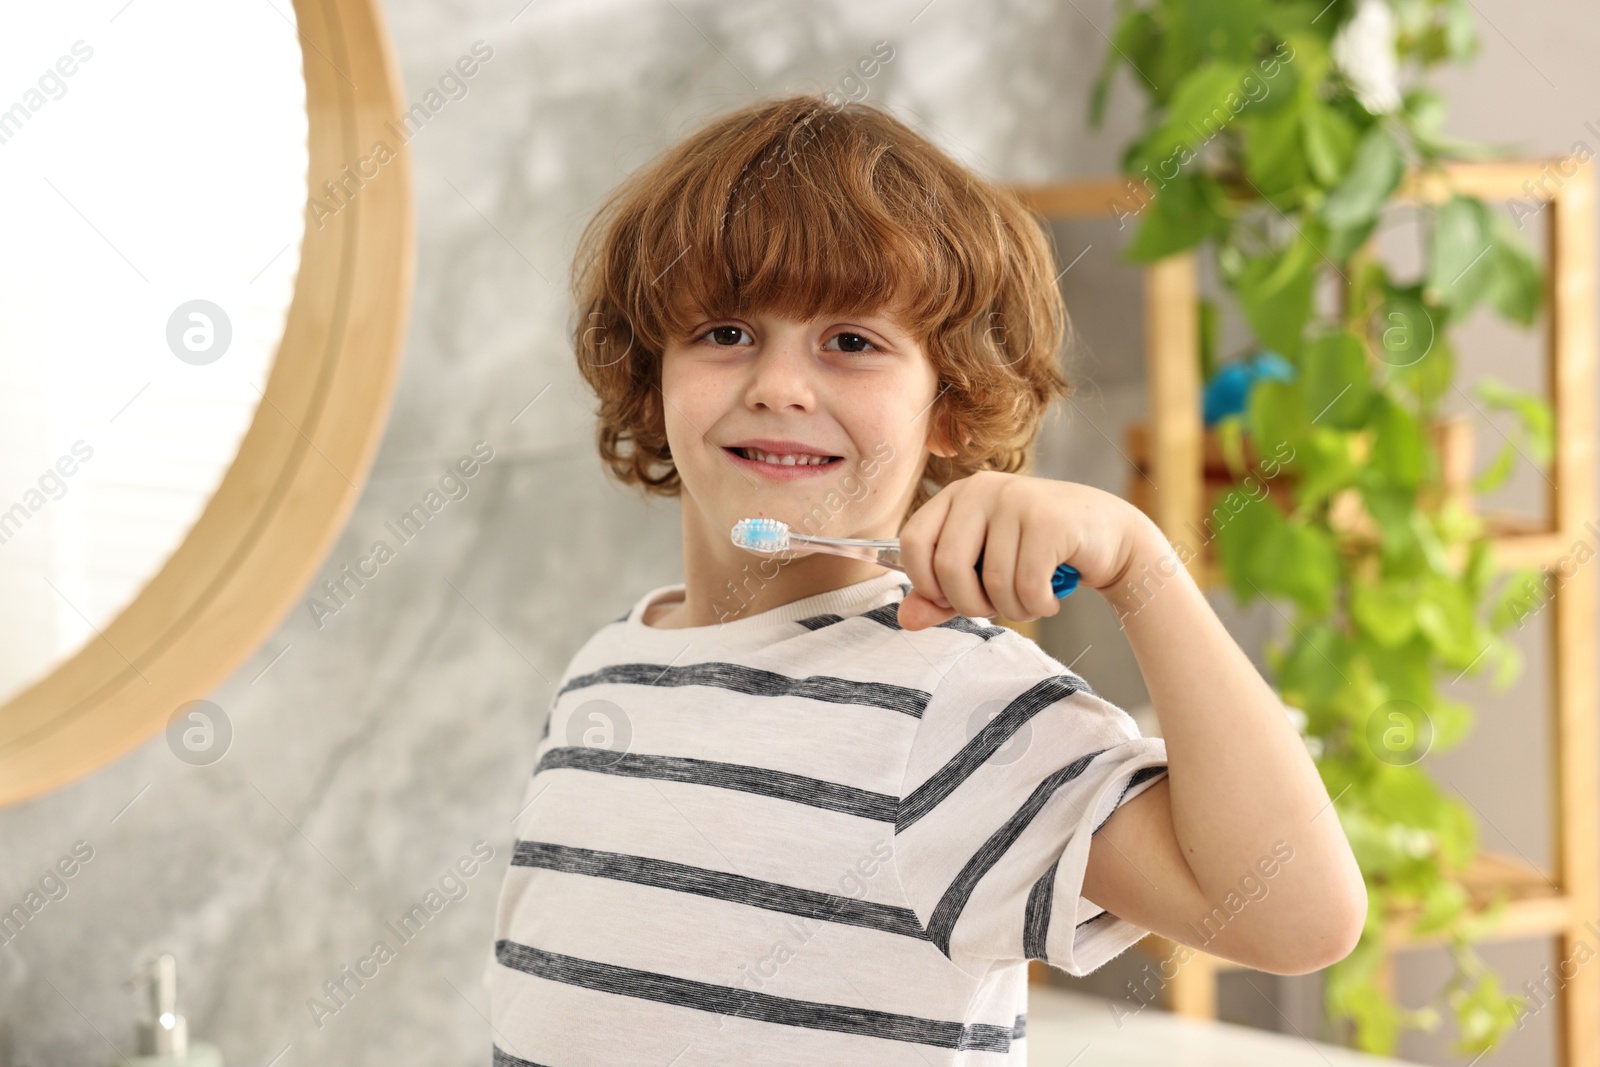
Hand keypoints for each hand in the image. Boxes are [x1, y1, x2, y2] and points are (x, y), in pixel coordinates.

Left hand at [894, 471, 1158, 630]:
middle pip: (948, 567)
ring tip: (1030, 601)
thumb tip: (907, 620)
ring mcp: (1016, 500)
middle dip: (970, 605)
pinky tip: (1050, 599)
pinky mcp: (1049, 520)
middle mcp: (981, 489)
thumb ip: (942, 597)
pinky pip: (1027, 586)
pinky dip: (1038, 607)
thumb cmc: (1038, 554)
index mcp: (957, 495)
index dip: (925, 583)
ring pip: (992, 583)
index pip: (912, 542)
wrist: (1111, 538)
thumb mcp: (983, 573)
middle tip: (996, 609)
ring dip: (1012, 610)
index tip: (951, 599)